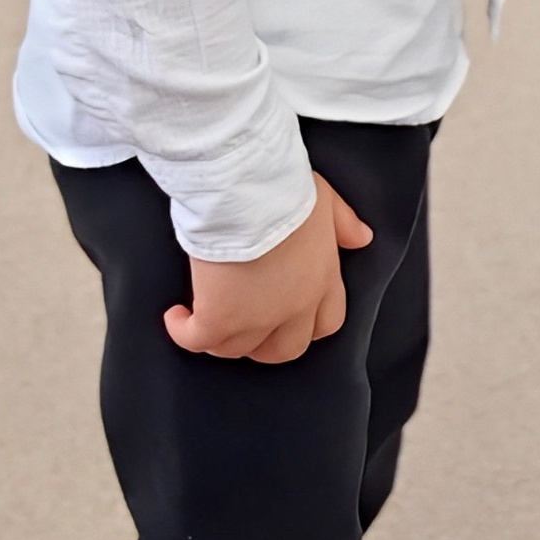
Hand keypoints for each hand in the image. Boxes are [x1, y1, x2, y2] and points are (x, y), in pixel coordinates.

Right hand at [166, 172, 372, 362]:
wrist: (248, 190)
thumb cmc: (285, 189)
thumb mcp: (327, 201)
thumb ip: (345, 223)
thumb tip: (362, 237)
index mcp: (322, 281)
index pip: (325, 324)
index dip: (303, 327)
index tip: (285, 319)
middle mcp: (294, 307)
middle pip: (284, 349)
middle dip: (264, 345)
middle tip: (243, 327)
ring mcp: (256, 318)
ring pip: (237, 349)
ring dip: (220, 339)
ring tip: (202, 320)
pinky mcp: (218, 317)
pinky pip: (197, 340)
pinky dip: (183, 332)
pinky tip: (177, 317)